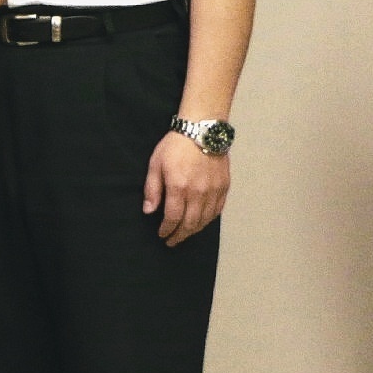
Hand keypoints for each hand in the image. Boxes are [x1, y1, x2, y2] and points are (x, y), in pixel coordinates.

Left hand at [145, 129, 230, 245]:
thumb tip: (148, 211)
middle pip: (190, 223)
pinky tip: (201, 223)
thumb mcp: (155, 164)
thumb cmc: (175, 146)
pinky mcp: (224, 187)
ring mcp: (214, 191)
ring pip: (205, 220)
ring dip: (194, 231)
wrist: (202, 131)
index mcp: (179, 187)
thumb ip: (152, 189)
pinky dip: (208, 220)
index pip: (173, 217)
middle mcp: (198, 193)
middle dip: (180, 235)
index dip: (167, 229)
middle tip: (172, 241)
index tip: (162, 235)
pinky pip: (217, 211)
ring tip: (185, 235)